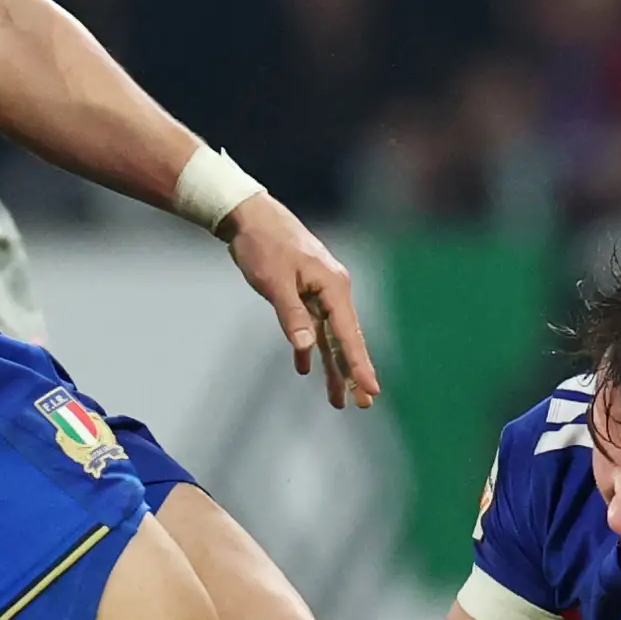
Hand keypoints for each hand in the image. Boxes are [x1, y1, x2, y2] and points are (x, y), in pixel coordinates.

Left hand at [227, 198, 379, 410]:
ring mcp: (319, 291)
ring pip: (329, 336)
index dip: (359, 365)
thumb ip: (292, 314)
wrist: (249, 215)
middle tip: (364, 404)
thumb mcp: (274, 282)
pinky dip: (309, 346)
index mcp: (333, 286)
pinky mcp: (304, 291)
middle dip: (352, 372)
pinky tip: (304, 367)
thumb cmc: (263, 244)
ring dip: (332, 366)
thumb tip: (307, 346)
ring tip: (338, 399)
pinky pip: (312, 325)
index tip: (371, 390)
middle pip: (346, 338)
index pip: (348, 333)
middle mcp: (333, 290)